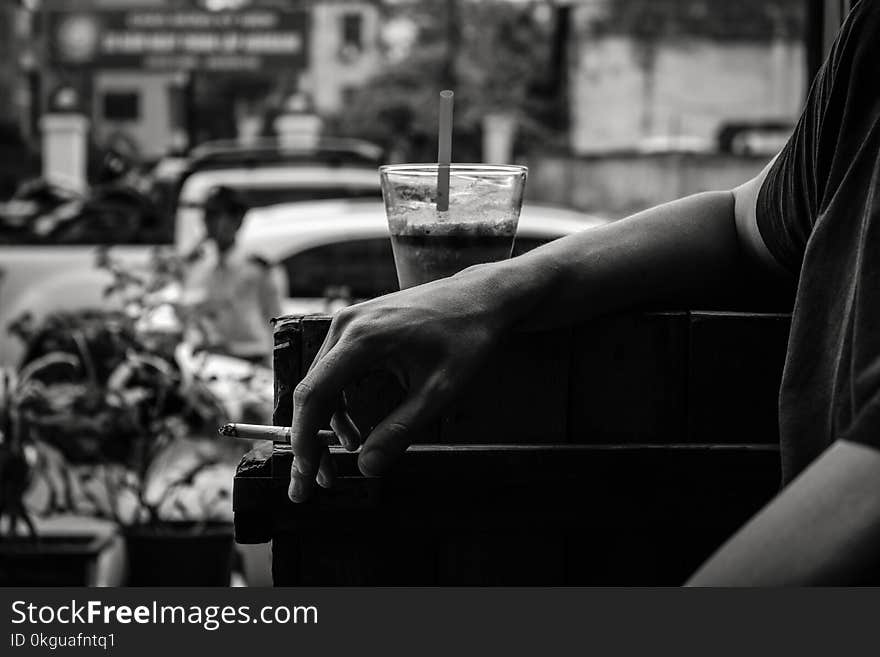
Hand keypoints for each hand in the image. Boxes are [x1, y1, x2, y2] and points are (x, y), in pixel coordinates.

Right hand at [288, 265, 514, 501]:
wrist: (481, 297)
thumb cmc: (466, 338)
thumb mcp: (439, 392)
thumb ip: (401, 431)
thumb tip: (367, 467)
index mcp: (362, 339)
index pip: (313, 395)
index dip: (304, 440)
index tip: (305, 475)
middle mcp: (346, 325)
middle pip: (311, 391)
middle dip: (312, 440)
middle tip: (321, 480)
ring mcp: (350, 322)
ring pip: (321, 382)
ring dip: (327, 423)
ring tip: (348, 451)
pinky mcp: (357, 326)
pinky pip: (334, 370)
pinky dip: (339, 401)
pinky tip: (354, 427)